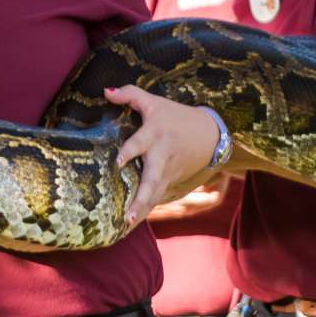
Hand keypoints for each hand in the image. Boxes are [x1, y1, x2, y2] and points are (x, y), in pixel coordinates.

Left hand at [108, 88, 223, 225]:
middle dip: (141, 196)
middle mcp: (161, 156)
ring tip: (128, 224)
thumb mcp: (154, 102)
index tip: (118, 162)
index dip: (130, 151)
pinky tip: (132, 224)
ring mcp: (167, 172)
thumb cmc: (176, 117)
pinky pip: (157, 198)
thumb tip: (105, 92)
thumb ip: (130, 94)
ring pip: (155, 193)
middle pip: (152, 178)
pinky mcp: (170, 181)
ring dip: (142, 209)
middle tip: (128, 212)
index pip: (140, 143)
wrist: (210, 134)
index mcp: (155, 134)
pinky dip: (146, 211)